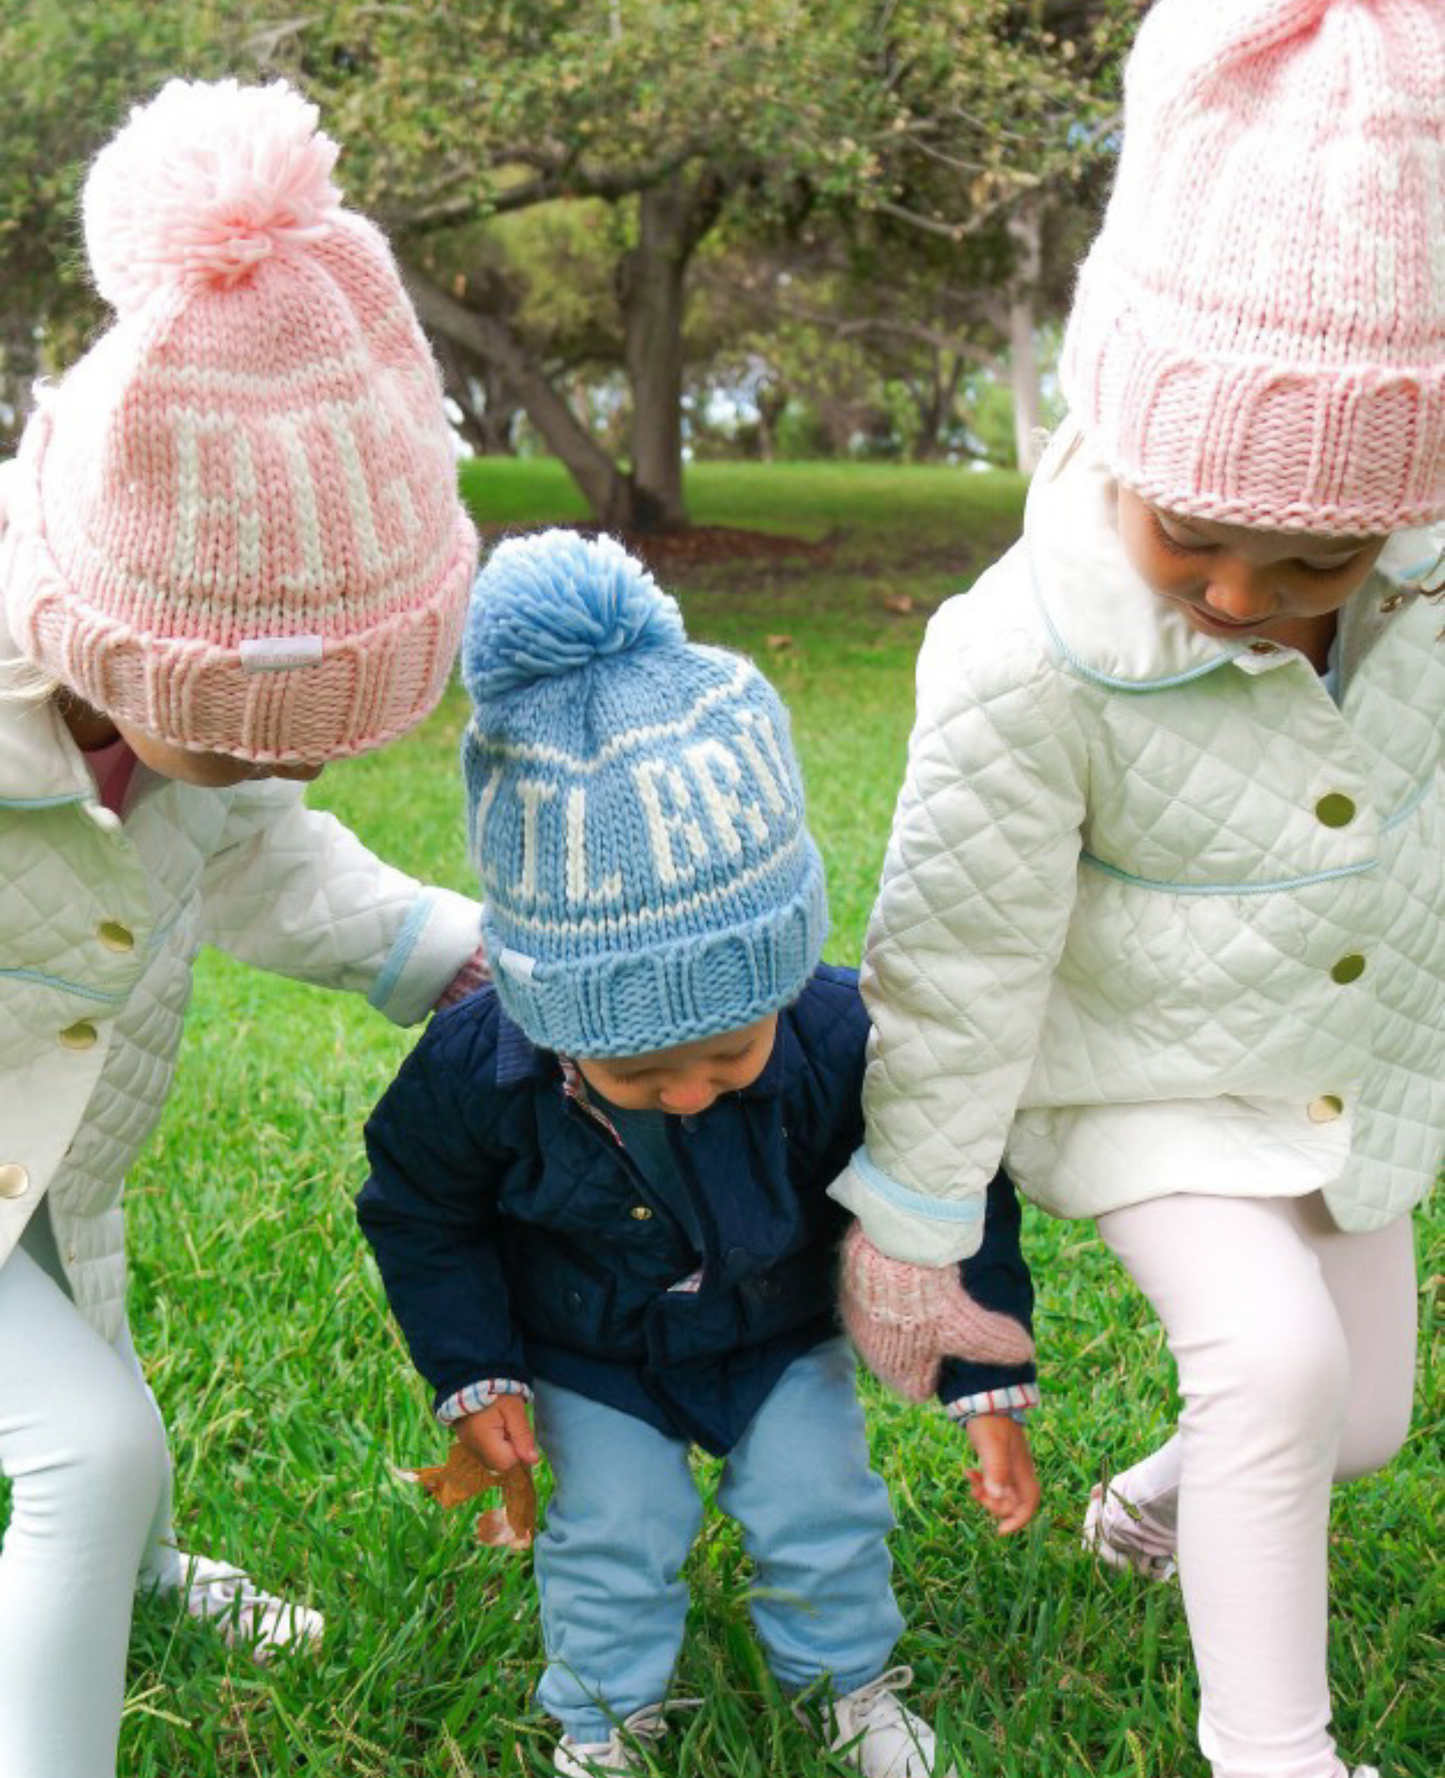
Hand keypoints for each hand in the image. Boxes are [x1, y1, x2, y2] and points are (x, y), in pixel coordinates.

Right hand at [454, 1394, 537, 1472]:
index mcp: (484, 1442)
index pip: (507, 1462)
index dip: (518, 1449)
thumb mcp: (514, 1409)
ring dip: (501, 1445)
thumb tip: (533, 1460)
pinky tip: (492, 1422)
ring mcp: (467, 1444)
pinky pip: (483, 1449)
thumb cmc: (495, 1391)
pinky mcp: (465, 1438)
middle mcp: (473, 1448)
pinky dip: (491, 1440)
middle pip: (498, 1463)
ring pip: (491, 1456)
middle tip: (510, 1424)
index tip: (517, 1429)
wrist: (470, 1376)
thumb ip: (523, 1435)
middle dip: (510, 1449)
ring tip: (501, 1421)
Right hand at [839, 1223, 1034, 1399]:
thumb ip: (995, 1344)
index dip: (938, 1371)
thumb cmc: (931, 1303)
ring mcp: (857, 1329)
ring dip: (900, 1321)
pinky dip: (883, 1297)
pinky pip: (868, 1307)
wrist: (889, 1256)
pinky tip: (900, 1278)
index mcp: (901, 1375)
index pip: (919, 1388)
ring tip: (921, 1294)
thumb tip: (1025, 1353)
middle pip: (901, 1360)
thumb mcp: (970, 1328)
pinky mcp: (846, 1300)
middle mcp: (873, 1360)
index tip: (951, 1348)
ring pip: (884, 1333)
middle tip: (940, 1318)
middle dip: (919, 1345)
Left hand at [965, 1414, 1038, 1534]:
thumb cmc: (991, 1420)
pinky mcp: (995, 1457)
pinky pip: (990, 1478)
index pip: (1029, 1503)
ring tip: (970, 1480)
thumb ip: (996, 1470)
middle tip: (977, 1493)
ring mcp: (1006, 1463)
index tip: (1000, 1530)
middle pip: (1012, 1501)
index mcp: (1021, 1469)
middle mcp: (1017, 1469)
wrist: (984, 1395)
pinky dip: (979, 1480)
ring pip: (999, 1491)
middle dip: (994, 1505)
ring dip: (985, 1493)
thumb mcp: (992, 1445)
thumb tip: (996, 1497)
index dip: (1018, 1519)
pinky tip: (967, 1471)